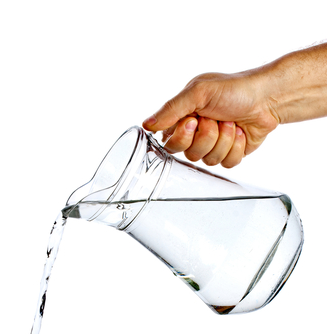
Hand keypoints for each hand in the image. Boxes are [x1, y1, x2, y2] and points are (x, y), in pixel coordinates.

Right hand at [143, 71, 279, 167]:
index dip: (184, 136)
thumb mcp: (198, 92)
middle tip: (216, 119)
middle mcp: (195, 135)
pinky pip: (226, 164)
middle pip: (190, 154)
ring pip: (209, 161)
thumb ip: (171, 109)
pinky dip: (236, 147)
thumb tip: (147, 125)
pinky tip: (241, 133)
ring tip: (232, 122)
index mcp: (183, 119)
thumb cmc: (233, 89)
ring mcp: (212, 146)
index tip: (195, 119)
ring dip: (224, 140)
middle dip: (207, 136)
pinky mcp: (229, 155)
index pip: (170, 143)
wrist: (266, 97)